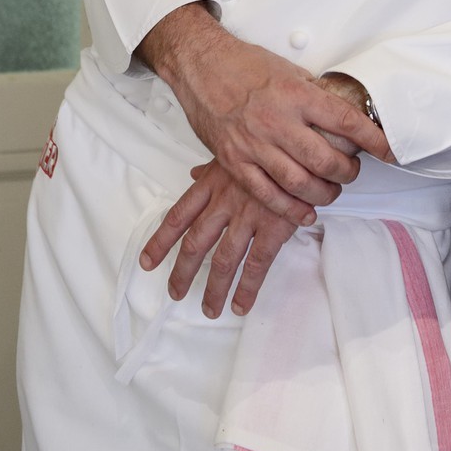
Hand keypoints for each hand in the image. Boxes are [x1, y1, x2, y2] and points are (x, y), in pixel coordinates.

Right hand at [138, 6, 394, 225]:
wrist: (201, 66)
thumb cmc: (244, 64)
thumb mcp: (289, 70)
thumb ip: (313, 95)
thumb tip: (339, 113)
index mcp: (296, 94)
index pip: (345, 121)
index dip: (373, 140)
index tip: (388, 149)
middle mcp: (278, 121)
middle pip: (326, 160)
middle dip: (348, 172)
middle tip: (353, 171)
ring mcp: (255, 144)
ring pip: (300, 182)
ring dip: (324, 193)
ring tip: (331, 191)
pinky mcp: (235, 161)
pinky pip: (267, 193)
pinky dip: (290, 208)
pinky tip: (304, 212)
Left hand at [140, 160, 295, 317]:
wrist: (302, 142)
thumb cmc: (267, 145)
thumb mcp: (233, 152)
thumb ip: (211, 169)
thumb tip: (192, 174)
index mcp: (212, 183)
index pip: (178, 216)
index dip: (160, 241)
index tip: (147, 262)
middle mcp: (224, 202)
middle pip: (195, 244)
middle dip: (182, 272)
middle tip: (176, 293)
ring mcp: (249, 215)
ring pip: (223, 260)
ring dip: (214, 289)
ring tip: (209, 309)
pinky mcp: (274, 226)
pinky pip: (256, 265)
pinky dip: (247, 289)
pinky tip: (240, 305)